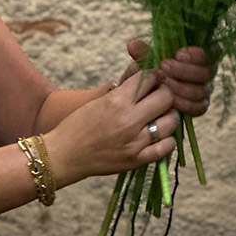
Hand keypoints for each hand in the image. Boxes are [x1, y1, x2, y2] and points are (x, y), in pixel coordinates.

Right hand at [46, 71, 178, 186]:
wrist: (64, 155)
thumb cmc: (78, 124)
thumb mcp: (99, 100)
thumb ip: (124, 91)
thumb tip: (147, 79)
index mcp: (117, 101)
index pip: (149, 78)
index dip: (154, 75)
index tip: (153, 79)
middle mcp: (129, 120)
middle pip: (166, 97)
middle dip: (165, 93)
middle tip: (160, 96)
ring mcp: (135, 141)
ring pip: (171, 121)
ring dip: (169, 116)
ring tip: (162, 116)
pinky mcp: (136, 160)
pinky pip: (166, 147)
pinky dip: (168, 139)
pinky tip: (161, 135)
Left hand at [125, 39, 210, 117]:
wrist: (145, 93)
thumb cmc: (150, 71)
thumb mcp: (146, 61)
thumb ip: (143, 52)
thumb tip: (132, 44)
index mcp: (199, 57)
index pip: (210, 53)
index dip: (197, 54)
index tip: (178, 53)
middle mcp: (206, 73)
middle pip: (206, 73)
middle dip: (185, 70)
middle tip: (164, 66)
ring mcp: (204, 91)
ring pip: (201, 91)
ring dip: (182, 87)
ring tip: (164, 83)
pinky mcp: (199, 107)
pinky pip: (198, 108)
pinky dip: (184, 104)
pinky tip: (170, 101)